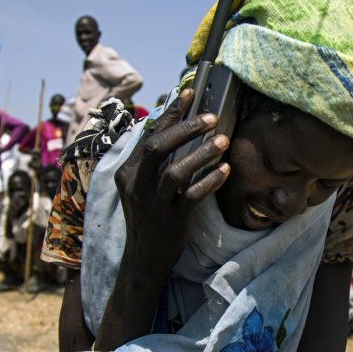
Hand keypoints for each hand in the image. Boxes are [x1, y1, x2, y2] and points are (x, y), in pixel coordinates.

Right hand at [113, 89, 230, 273]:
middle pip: (157, 148)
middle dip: (186, 128)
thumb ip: (153, 160)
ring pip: (175, 172)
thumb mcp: (141, 186)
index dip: (170, 113)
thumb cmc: (149, 216)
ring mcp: (153, 204)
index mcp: (128, 172)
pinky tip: (225, 170)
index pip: (149, 135)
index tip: (190, 93)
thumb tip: (173, 124)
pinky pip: (192, 196)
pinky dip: (209, 181)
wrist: (145, 258)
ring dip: (201, 153)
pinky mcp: (170, 221)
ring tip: (223, 140)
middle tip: (212, 117)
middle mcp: (136, 186)